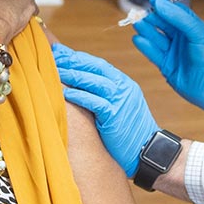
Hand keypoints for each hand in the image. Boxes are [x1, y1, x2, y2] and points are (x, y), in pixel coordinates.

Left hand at [51, 43, 157, 176]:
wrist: (150, 150)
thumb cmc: (130, 132)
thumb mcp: (121, 106)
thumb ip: (106, 93)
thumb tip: (82, 85)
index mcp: (124, 83)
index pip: (98, 64)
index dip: (78, 57)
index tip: (60, 52)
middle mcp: (123, 88)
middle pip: (95, 68)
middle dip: (72, 60)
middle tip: (53, 56)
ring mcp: (120, 100)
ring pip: (93, 82)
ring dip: (73, 75)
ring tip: (55, 71)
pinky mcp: (115, 116)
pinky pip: (95, 102)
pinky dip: (79, 96)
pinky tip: (65, 93)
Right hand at [133, 0, 203, 115]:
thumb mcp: (199, 33)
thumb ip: (180, 18)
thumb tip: (160, 3)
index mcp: (192, 27)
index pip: (175, 12)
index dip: (164, 5)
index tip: (153, 0)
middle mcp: (182, 39)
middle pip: (162, 24)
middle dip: (151, 17)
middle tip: (138, 12)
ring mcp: (174, 53)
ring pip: (156, 38)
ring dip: (146, 30)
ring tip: (136, 22)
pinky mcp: (167, 67)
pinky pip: (154, 54)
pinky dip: (145, 46)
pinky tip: (138, 39)